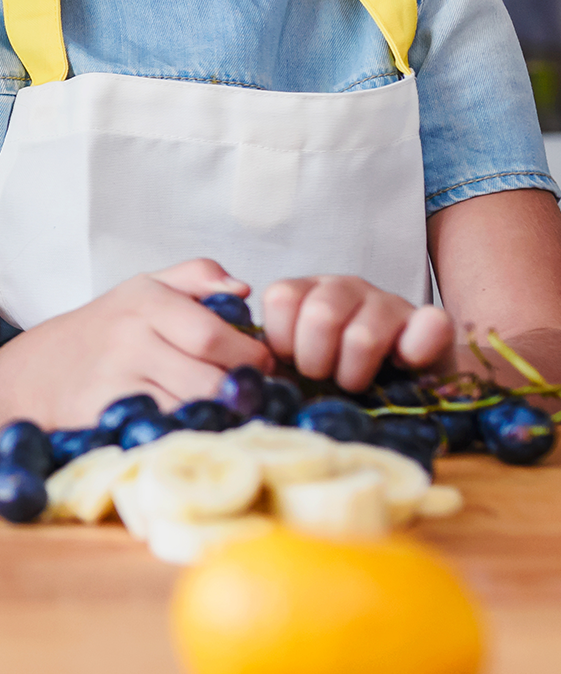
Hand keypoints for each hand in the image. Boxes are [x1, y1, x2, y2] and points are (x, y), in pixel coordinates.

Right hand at [0, 259, 270, 426]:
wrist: (35, 374)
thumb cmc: (104, 332)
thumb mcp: (143, 289)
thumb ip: (196, 276)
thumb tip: (243, 289)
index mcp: (145, 298)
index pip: (214, 335)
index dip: (249, 357)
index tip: (259, 367)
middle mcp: (128, 337)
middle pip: (210, 379)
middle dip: (239, 393)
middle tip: (246, 397)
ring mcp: (115, 380)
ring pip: (193, 410)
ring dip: (217, 417)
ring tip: (218, 412)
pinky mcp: (106, 417)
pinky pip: (167, 431)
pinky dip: (185, 432)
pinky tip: (186, 426)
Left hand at [260, 274, 451, 392]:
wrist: (398, 386)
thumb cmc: (329, 374)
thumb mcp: (284, 360)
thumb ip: (258, 349)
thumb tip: (240, 329)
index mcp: (306, 291)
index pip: (281, 297)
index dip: (281, 341)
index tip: (290, 361)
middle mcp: (346, 287)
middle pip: (320, 316)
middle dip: (316, 362)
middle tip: (325, 376)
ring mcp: (389, 302)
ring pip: (363, 337)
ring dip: (355, 374)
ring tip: (355, 381)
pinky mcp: (432, 322)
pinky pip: (429, 326)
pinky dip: (415, 353)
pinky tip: (403, 365)